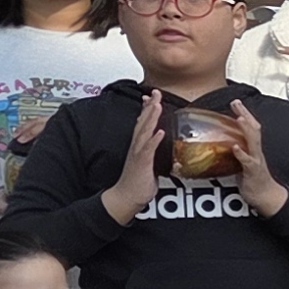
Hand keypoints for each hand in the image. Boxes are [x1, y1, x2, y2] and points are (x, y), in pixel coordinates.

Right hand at [100, 94, 166, 222]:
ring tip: (157, 105)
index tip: (153, 96)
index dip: (148, 109)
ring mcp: (138, 154)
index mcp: (139, 145)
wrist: (126, 197)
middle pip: (143, 122)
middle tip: (155, 92)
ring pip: (144, 132)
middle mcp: (137, 146)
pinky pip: (148, 150)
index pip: (143, 123)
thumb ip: (154, 151)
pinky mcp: (141, 163)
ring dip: (151, 118)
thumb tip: (162, 145)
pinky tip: (160, 131)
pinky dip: (154, 140)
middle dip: (150, 106)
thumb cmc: (137, 181)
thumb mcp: (149, 162)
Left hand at [223, 102, 288, 216]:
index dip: (244, 114)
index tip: (236, 103)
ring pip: (252, 141)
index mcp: (254, 149)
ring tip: (239, 118)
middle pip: (253, 129)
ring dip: (246, 129)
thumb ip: (237, 153)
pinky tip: (235, 147)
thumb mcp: (245, 163)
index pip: (250, 127)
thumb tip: (225, 146)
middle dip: (245, 114)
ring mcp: (256, 160)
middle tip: (236, 102)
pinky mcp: (253, 171)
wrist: (267, 197)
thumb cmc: (255, 181)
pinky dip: (241, 153)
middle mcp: (256, 152)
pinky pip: (247, 161)